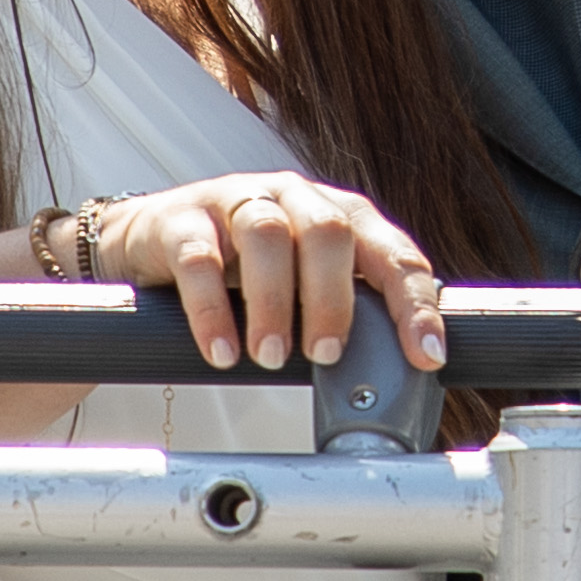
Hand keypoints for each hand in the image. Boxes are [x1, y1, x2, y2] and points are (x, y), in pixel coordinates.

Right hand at [85, 173, 451, 376]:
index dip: (414, 304)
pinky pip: (198, 258)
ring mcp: (236, 202)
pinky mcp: (181, 220)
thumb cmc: (244, 269)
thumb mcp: (302, 285)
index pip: (392, 253)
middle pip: (329, 232)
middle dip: (333, 300)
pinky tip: (221, 349)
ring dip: (275, 302)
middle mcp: (294, 199)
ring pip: (267, 235)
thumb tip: (384, 380)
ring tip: (269, 356)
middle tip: (325, 355)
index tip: (426, 355)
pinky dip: (211, 310)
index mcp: (338, 216)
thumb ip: (341, 316)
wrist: (154, 240)